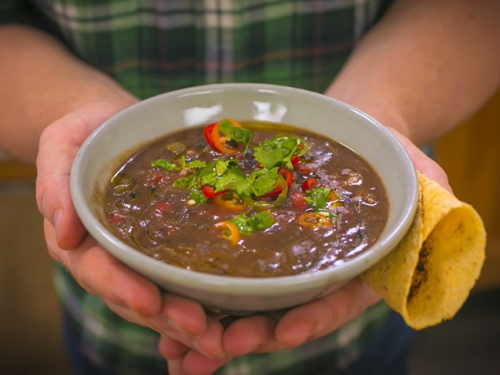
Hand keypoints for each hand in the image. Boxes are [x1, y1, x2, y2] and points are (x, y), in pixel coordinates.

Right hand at [35, 101, 227, 369]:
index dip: (121, 288)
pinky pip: (180, 278)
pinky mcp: (165, 249)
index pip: (97, 270)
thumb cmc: (86, 132)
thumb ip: (55, 182)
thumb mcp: (61, 143)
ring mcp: (138, 256)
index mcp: (79, 238)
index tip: (149, 301)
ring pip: (160, 296)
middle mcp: (108, 256)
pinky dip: (200, 298)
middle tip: (199, 327)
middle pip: (133, 295)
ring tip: (218, 333)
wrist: (114, 125)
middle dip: (164, 315)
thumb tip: (63, 231)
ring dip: (185, 318)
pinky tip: (227, 311)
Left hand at [158, 128, 453, 374]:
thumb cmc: (385, 147)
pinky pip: (223, 270)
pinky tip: (165, 306)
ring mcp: (281, 259)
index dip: (314, 319)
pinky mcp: (252, 241)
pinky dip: (197, 293)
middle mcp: (316, 271)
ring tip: (176, 346)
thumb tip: (441, 211)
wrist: (347, 129)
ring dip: (212, 328)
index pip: (339, 301)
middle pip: (284, 313)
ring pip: (247, 302)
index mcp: (358, 266)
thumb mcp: (417, 168)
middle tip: (214, 346)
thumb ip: (430, 194)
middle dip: (250, 335)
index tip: (283, 333)